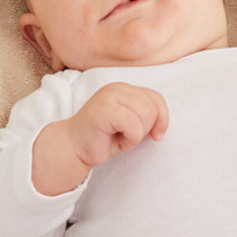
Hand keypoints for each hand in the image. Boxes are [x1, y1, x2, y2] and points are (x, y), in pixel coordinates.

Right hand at [32, 83, 168, 194]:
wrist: (74, 148)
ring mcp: (109, 96)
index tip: (155, 135)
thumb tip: (162, 124)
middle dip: (146, 129)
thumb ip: (146, 116)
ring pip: (146, 115)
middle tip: (127, 136)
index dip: (162, 119)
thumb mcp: (131, 125)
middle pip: (153, 107)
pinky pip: (134, 125)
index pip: (156, 98)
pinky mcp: (104, 109)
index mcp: (124, 89)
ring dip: (137, 135)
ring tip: (120, 137)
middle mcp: (117, 88)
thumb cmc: (103, 138)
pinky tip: (116, 141)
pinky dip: (130, 139)